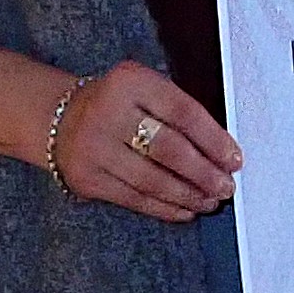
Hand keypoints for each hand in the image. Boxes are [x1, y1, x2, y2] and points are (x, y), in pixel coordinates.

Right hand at [55, 61, 240, 223]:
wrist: (59, 117)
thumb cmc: (119, 103)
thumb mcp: (146, 89)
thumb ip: (179, 112)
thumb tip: (221, 152)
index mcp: (131, 82)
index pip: (183, 112)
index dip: (214, 139)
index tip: (234, 159)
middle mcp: (108, 113)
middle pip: (168, 149)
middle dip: (204, 173)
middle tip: (226, 187)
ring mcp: (93, 148)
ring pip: (151, 180)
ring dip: (187, 195)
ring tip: (210, 201)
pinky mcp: (85, 179)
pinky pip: (133, 198)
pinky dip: (163, 207)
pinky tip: (184, 210)